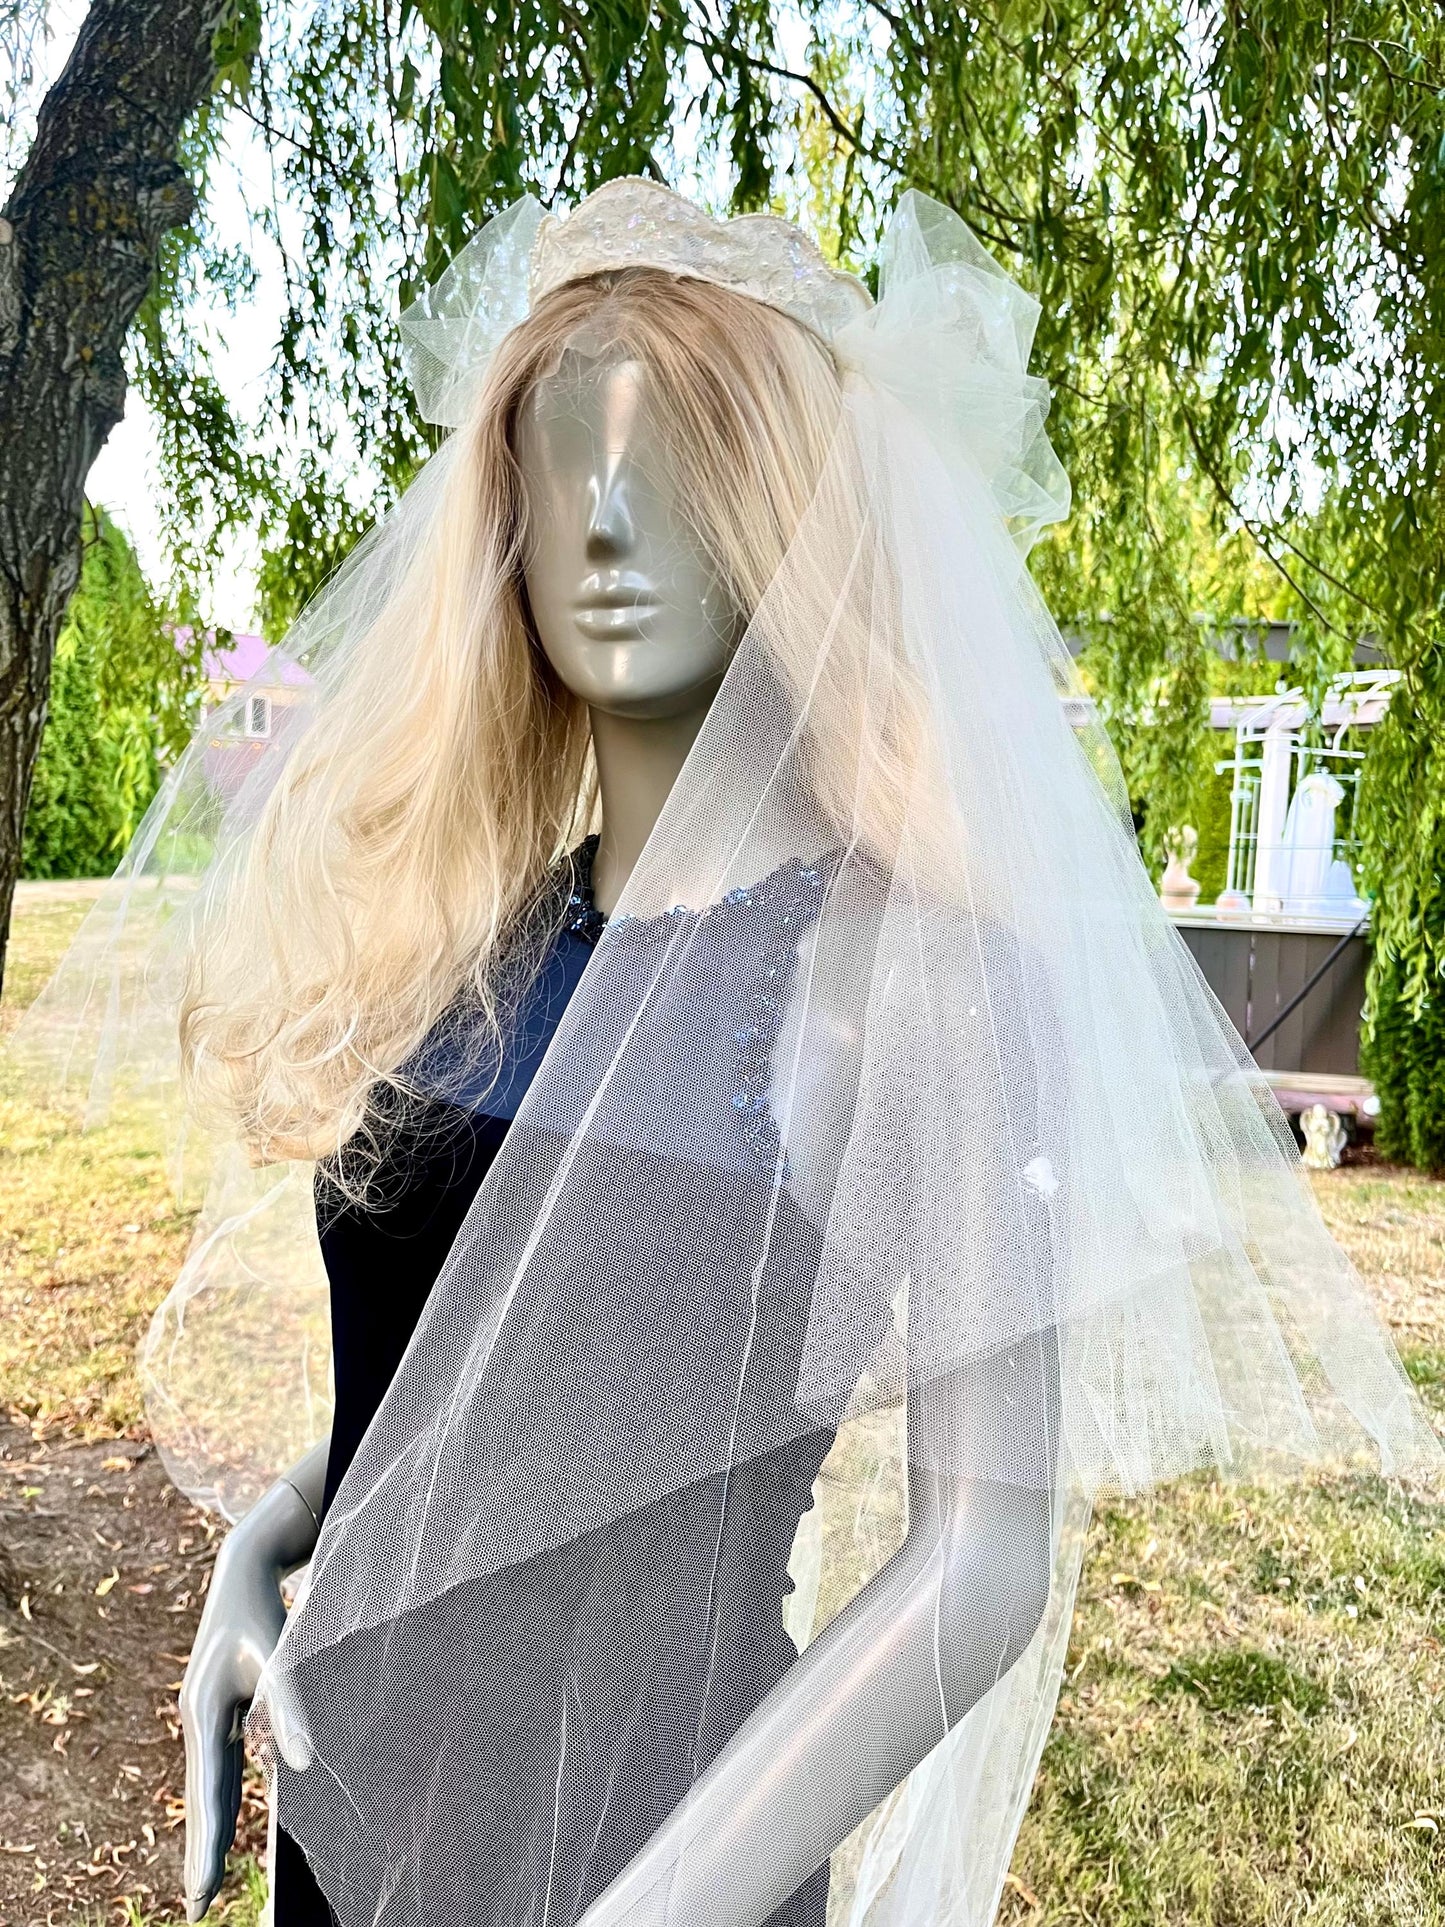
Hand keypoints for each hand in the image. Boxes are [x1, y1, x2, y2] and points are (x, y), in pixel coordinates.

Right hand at [179, 1471, 321, 1920]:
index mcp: (204, 1712)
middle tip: (198, 1908)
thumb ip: (289, 1706)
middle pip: (202, 1798)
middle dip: (201, 1852)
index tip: (203, 1891)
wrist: (241, 1571)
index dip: (209, 1843)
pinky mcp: (217, 1713)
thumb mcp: (275, 1654)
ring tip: (206, 1883)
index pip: (209, 1791)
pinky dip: (218, 1802)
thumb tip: (304, 1764)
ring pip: (207, 1787)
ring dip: (207, 1832)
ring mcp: (204, 1719)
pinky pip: (217, 1769)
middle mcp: (197, 1721)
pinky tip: (222, 1826)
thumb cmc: (261, 1613)